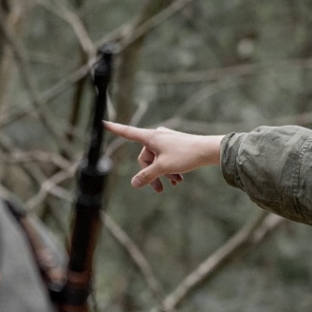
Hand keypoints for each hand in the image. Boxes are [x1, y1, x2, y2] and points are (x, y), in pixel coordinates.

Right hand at [103, 122, 223, 191]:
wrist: (209, 150)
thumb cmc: (186, 155)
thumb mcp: (163, 168)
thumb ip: (147, 176)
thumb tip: (134, 183)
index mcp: (151, 137)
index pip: (127, 133)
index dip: (114, 129)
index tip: (102, 122)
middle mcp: (157, 136)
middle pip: (145, 158)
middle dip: (152, 174)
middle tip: (160, 189)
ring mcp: (167, 141)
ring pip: (157, 161)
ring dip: (163, 174)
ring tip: (175, 183)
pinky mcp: (175, 146)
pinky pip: (166, 159)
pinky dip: (170, 169)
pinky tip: (179, 179)